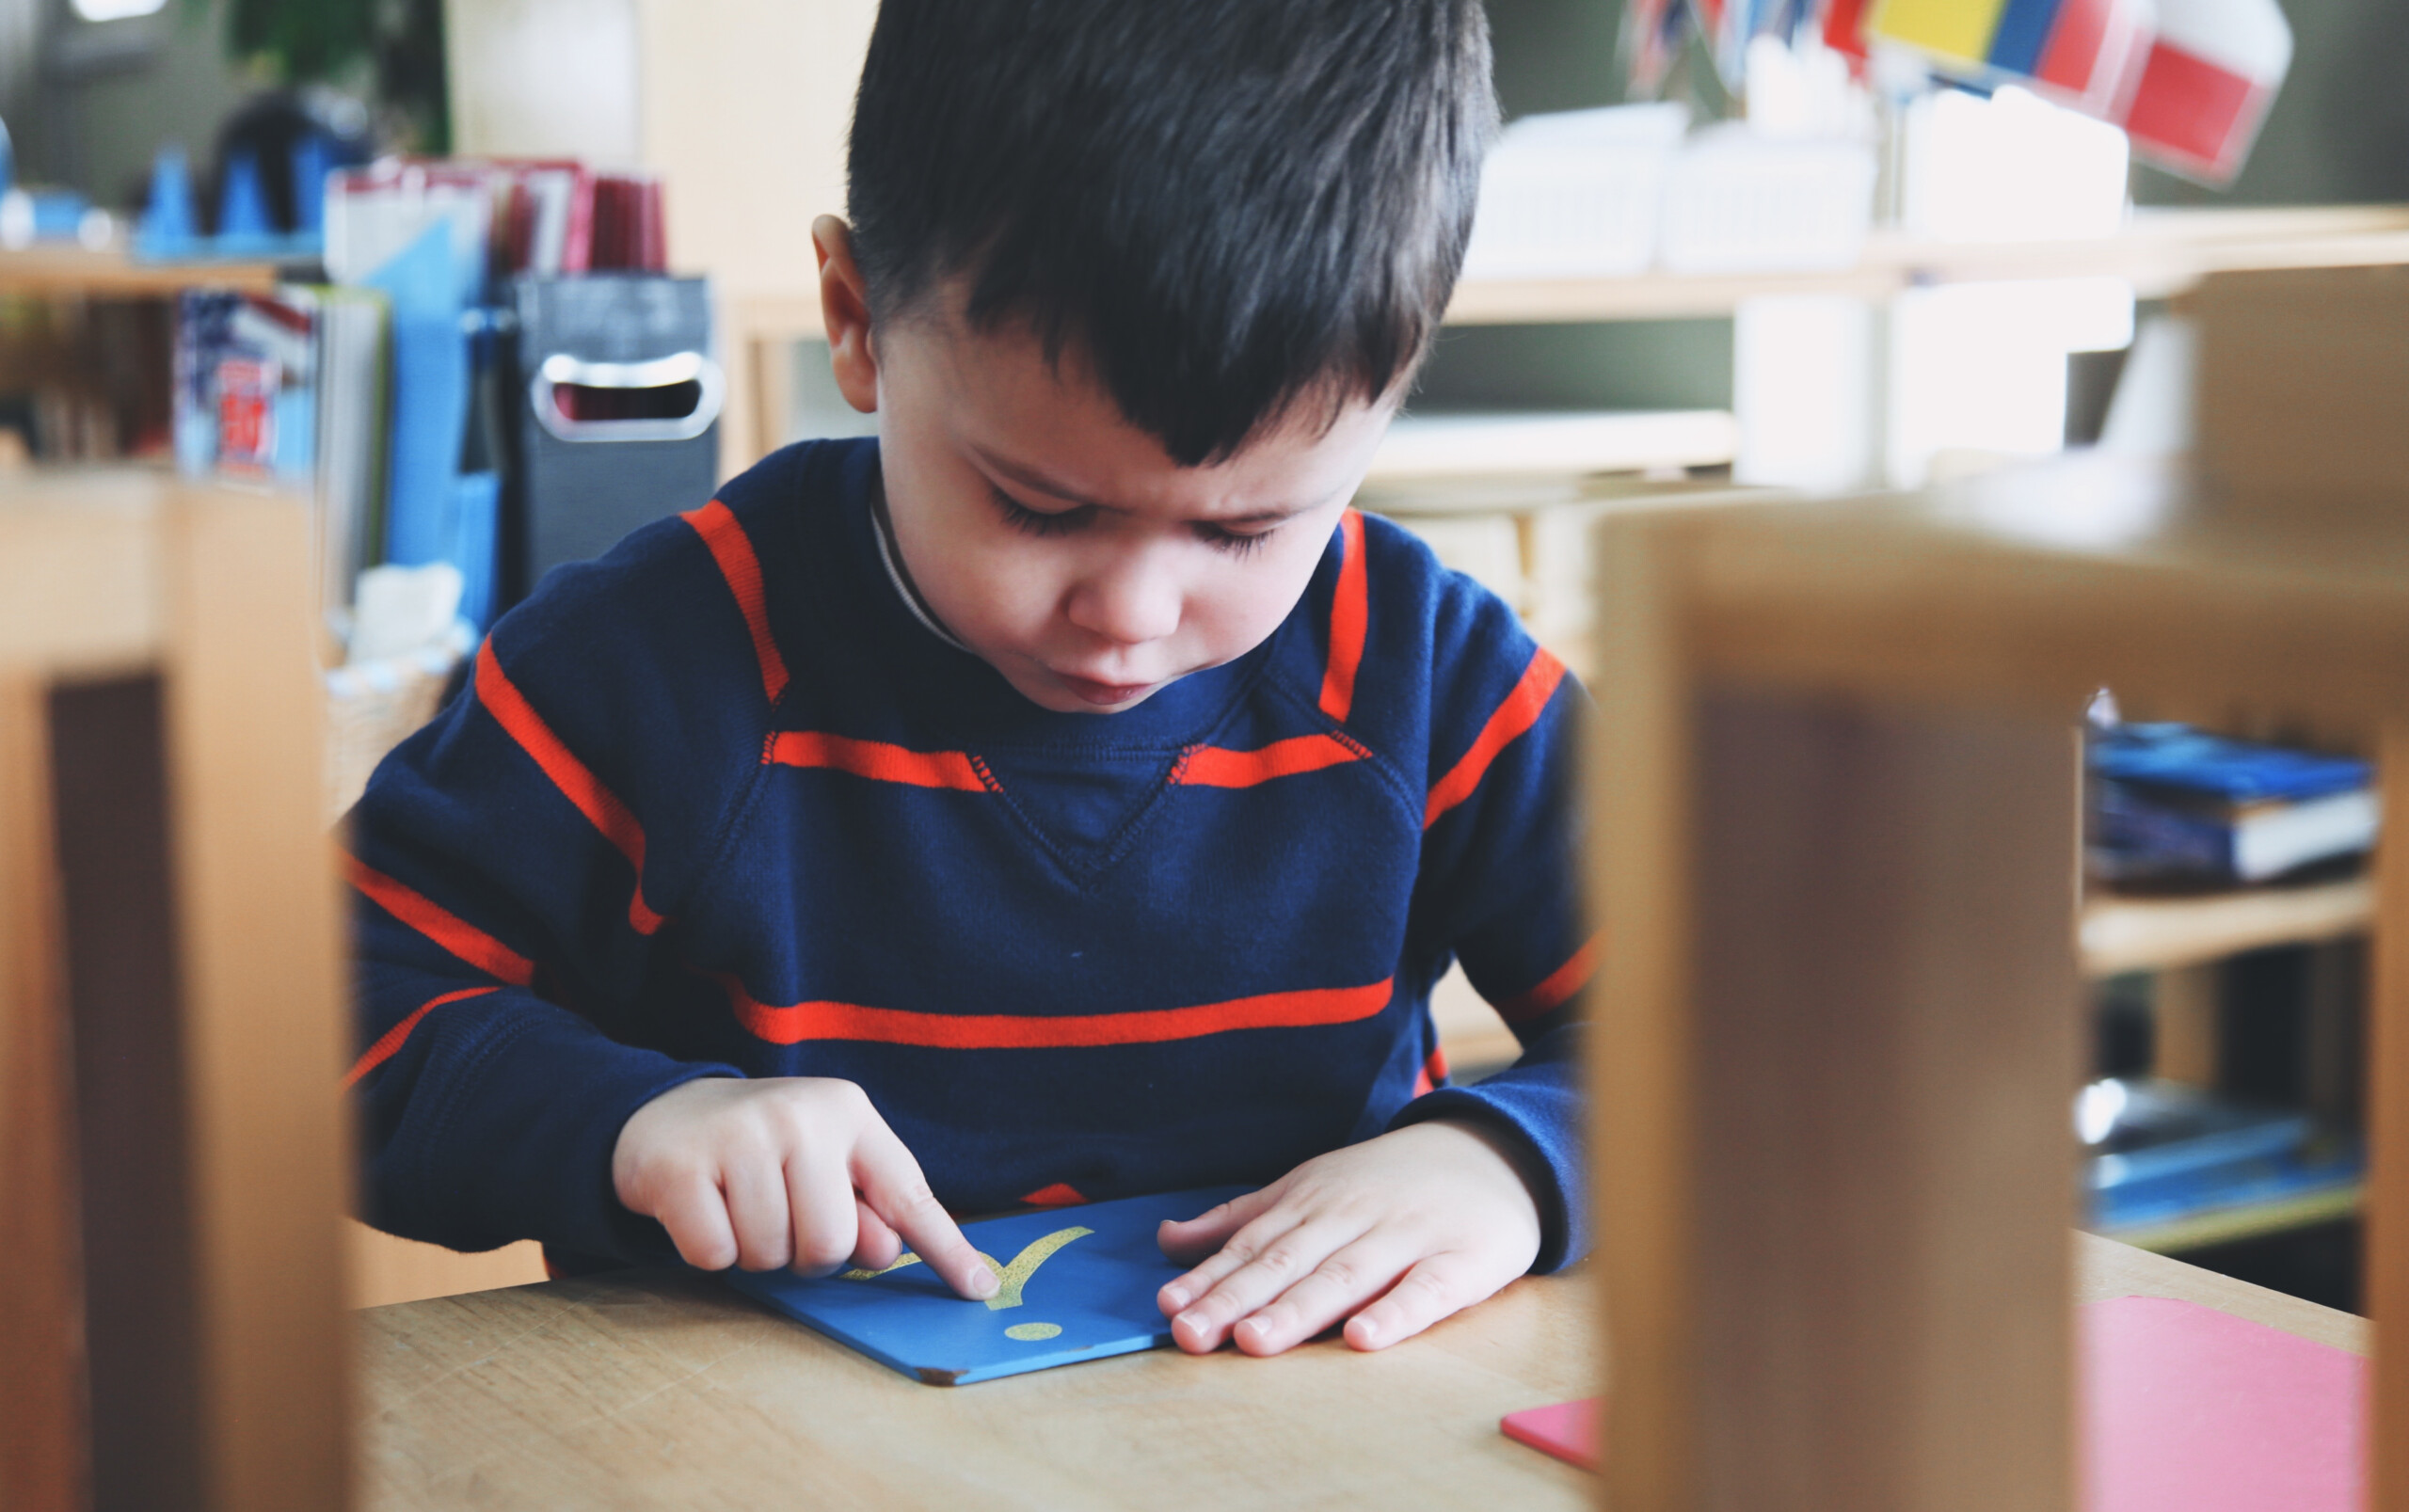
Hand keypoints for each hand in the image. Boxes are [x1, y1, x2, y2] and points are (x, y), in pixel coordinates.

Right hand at [612, 1076, 996, 1298]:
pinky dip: (709, 1253)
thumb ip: (864, 1208)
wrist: (665, 1112)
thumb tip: (887, 1256)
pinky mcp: (681, 1165)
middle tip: (782, 1219)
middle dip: (807, 1256)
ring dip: (755, 1253)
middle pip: (831, 1245)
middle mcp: (800, 1115)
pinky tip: (701, 1208)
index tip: (980, 1289)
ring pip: (771, 1256)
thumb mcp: (824, 1163)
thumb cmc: (763, 1148)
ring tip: (740, 1208)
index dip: (946, 1247)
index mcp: (848, 1112)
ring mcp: (737, 1135)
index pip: (907, 1192)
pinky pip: (715, 1256)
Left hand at [1154, 1119, 1542, 1355]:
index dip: (1211, 1279)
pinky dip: (1393, 1314)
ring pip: (1346, 1277)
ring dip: (1298, 1309)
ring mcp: (1408, 1237)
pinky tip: (1360, 1340)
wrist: (1495, 1154)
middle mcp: (1354, 1216)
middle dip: (1237, 1300)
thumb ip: (1243, 1219)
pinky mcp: (1461, 1262)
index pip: (1254, 1245)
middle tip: (1191, 1335)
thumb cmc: (1388, 1183)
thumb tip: (1168, 1241)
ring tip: (1255, 1341)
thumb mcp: (1311, 1186)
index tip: (1169, 1308)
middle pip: (1290, 1263)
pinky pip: (1425, 1291)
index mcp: (1314, 1200)